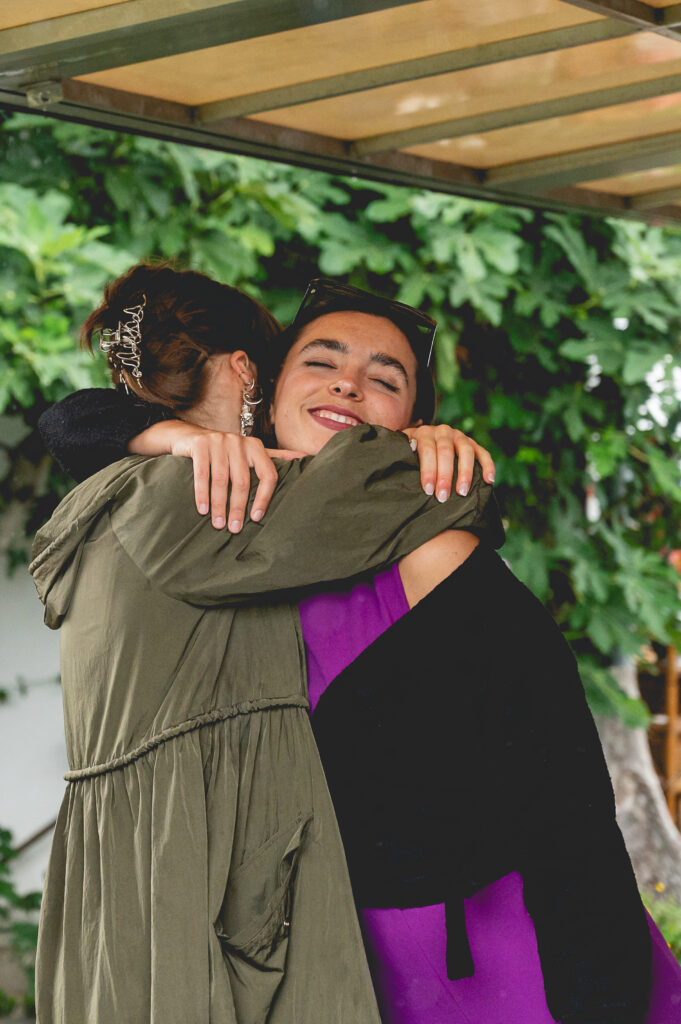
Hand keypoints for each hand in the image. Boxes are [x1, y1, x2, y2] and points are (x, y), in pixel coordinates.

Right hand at [128, 419, 303, 529]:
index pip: (267, 475)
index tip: (256, 519)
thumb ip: (274, 457)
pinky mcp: (200, 444)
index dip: (264, 499)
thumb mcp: (250, 453)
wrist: (188, 437)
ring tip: (218, 524)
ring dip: (219, 506)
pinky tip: (203, 510)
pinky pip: (202, 474)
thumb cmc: (224, 452)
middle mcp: (239, 441)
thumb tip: (304, 458)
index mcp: (256, 446)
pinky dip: (202, 494)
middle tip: (234, 529)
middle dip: (238, 508)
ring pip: (221, 480)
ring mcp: (219, 440)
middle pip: (242, 481)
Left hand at [402, 425, 494, 501]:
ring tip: (462, 492)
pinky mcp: (473, 444)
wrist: (423, 440)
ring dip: (465, 472)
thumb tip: (405, 452)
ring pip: (466, 452)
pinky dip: (488, 466)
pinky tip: (489, 480)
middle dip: (445, 476)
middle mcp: (442, 432)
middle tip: (443, 497)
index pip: (427, 450)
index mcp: (424, 433)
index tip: (428, 490)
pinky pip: (483, 453)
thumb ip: (402, 452)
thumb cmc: (411, 454)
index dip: (428, 470)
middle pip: (446, 452)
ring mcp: (460, 436)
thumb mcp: (402, 451)